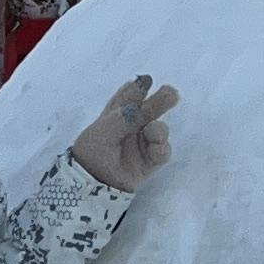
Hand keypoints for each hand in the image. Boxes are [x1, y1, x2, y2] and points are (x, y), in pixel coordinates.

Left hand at [69, 77, 178, 194]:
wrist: (92, 183)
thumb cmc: (95, 150)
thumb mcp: (109, 127)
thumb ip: (133, 112)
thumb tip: (155, 93)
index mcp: (113, 115)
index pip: (127, 97)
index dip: (137, 88)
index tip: (147, 81)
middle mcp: (128, 128)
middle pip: (148, 110)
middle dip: (160, 101)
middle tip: (172, 93)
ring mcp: (140, 145)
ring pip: (159, 130)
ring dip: (159, 129)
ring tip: (152, 132)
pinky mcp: (148, 162)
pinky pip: (162, 152)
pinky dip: (162, 148)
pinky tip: (156, 148)